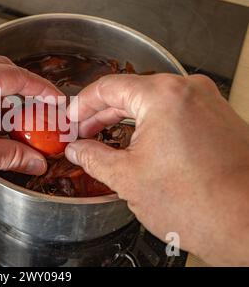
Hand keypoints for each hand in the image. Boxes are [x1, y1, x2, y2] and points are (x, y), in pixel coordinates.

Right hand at [65, 73, 248, 265]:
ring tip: (106, 138)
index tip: (72, 118)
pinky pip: (175, 114)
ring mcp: (208, 104)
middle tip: (83, 132)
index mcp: (163, 96)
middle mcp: (189, 91)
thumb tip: (77, 149)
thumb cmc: (197, 204)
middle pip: (132, 92)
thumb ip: (93, 157)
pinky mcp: (218, 120)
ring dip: (127, 119)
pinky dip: (151, 125)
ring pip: (154, 103)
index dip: (83, 104)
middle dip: (103, 113)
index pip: (109, 87)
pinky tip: (138, 143)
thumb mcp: (127, 178)